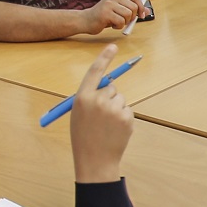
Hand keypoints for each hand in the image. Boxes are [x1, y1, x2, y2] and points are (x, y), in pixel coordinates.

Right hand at [68, 42, 134, 182]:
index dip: (104, 57)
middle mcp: (99, 100)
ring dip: (115, 107)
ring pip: (120, 98)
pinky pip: (126, 109)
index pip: (94, 71)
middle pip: (110, 86)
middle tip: (100, 116)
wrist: (95, 160)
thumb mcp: (79, 114)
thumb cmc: (83, 137)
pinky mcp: (127, 117)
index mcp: (82, 98)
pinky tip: (114, 130)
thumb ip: (89, 98)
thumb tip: (106, 85)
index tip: (113, 46)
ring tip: (106, 125)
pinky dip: (122, 117)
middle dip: (107, 96)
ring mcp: (114, 109)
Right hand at [82, 0, 142, 34]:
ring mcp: (109, 4)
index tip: (141, 15)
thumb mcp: (119, 11)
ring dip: (125, 22)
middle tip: (125, 21)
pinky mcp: (106, 13)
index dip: (141, 7)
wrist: (86, 20)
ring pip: (128, 14)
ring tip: (116, 22)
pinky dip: (119, 26)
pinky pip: (121, 21)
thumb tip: (148, 11)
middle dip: (132, 17)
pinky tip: (112, 25)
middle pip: (133, 7)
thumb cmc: (103, 17)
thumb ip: (132, 10)